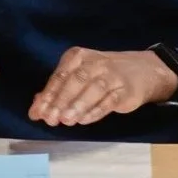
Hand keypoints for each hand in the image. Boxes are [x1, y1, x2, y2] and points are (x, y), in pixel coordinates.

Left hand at [28, 47, 177, 126]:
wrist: (141, 71)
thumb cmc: (101, 75)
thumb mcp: (78, 76)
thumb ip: (57, 91)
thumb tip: (36, 108)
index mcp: (78, 57)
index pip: (59, 75)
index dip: (48, 95)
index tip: (37, 112)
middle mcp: (94, 63)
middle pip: (75, 80)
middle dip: (60, 100)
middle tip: (50, 118)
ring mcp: (112, 75)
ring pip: (93, 89)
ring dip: (78, 105)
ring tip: (66, 120)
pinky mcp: (126, 90)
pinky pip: (110, 100)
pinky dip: (96, 111)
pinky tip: (84, 120)